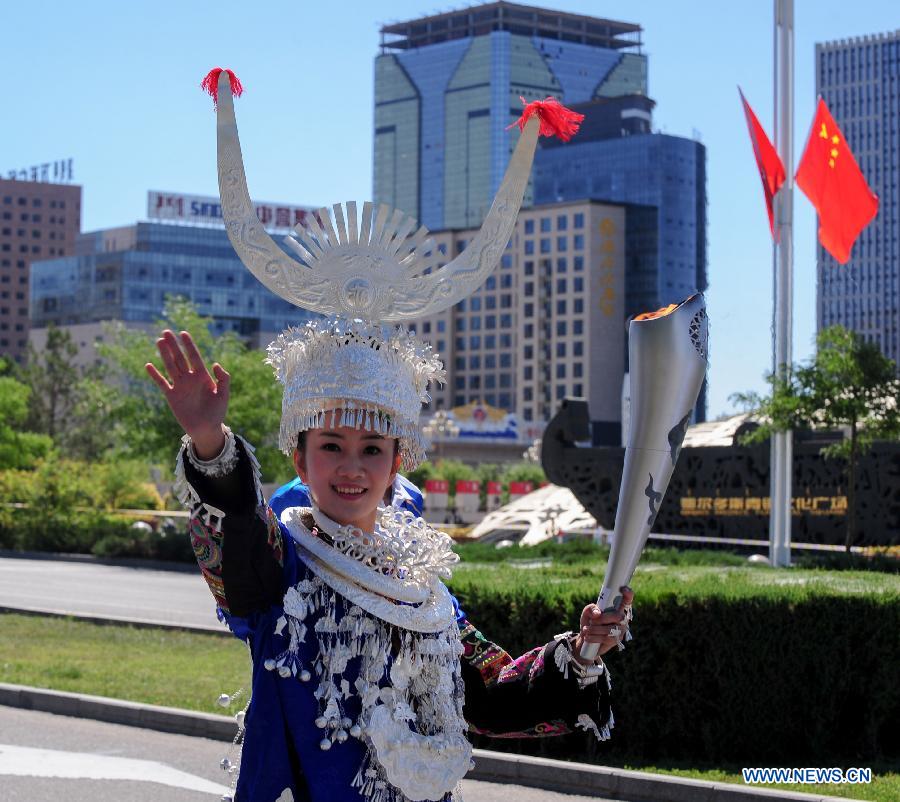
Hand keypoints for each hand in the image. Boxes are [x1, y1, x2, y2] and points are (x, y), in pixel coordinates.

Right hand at [145, 330, 229, 457]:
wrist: (206, 429)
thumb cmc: (217, 412)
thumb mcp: (224, 394)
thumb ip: (223, 379)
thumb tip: (215, 364)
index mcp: (203, 376)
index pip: (194, 357)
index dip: (189, 345)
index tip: (183, 333)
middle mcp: (190, 379)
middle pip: (180, 358)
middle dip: (174, 345)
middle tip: (166, 331)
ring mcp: (180, 386)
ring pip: (170, 367)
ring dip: (165, 354)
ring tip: (159, 341)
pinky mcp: (171, 396)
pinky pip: (162, 383)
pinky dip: (155, 375)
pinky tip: (148, 365)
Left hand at [573, 586, 633, 662]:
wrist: (587, 638)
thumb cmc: (590, 621)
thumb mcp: (587, 612)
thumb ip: (591, 609)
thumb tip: (597, 614)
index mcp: (617, 608)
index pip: (626, 601)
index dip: (628, 594)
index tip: (624, 589)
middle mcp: (622, 618)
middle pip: (617, 616)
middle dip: (602, 619)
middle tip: (592, 621)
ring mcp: (620, 630)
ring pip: (610, 629)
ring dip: (595, 629)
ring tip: (586, 629)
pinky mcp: (616, 640)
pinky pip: (606, 639)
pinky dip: (594, 637)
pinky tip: (587, 637)